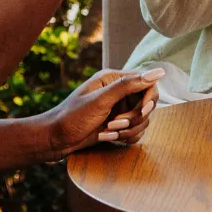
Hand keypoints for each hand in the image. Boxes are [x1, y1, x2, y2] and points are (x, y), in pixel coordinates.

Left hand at [46, 69, 162, 155]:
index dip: (149, 99)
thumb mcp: (101, 100)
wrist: (53, 140)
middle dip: (134, 118)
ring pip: (142, 120)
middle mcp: (118, 92)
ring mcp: (118, 109)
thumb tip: (158, 72)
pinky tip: (106, 137)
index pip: (147, 83)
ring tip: (107, 131)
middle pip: (147, 104)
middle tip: (115, 123)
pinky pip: (134, 131)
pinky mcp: (116, 124)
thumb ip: (129, 85)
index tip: (143, 111)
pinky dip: (124, 137)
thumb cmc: (72, 116)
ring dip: (128, 130)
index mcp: (114, 79)